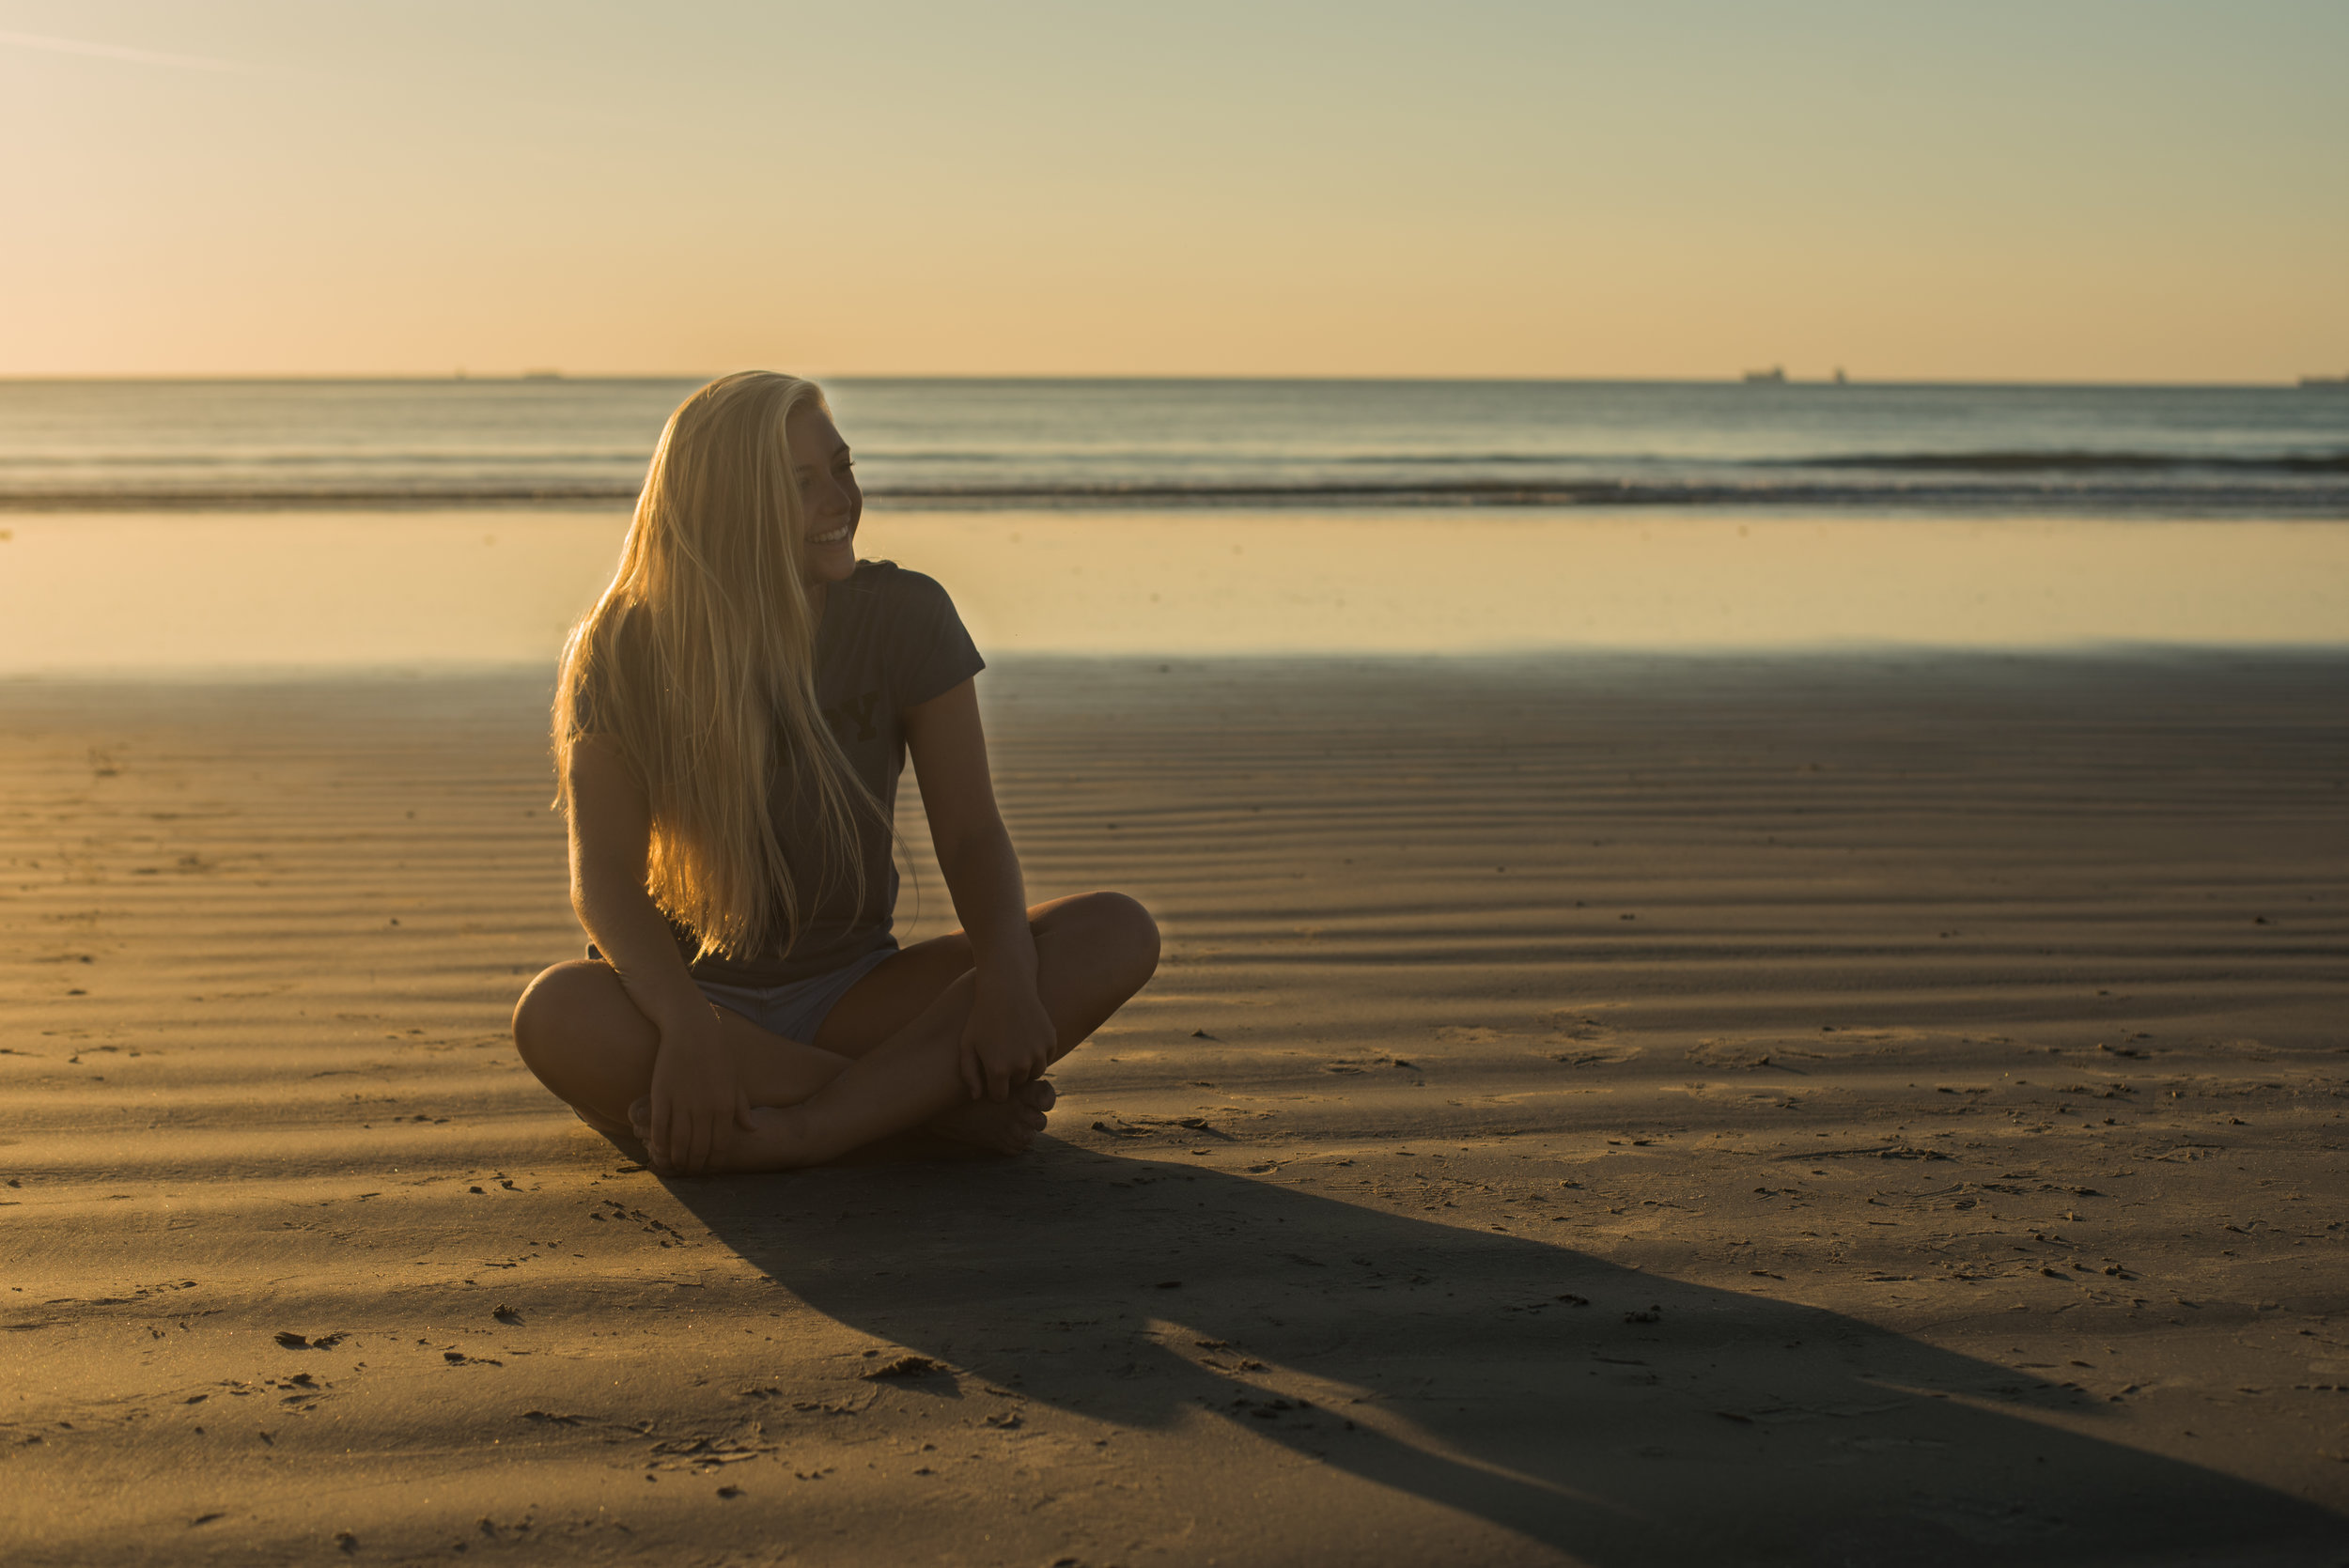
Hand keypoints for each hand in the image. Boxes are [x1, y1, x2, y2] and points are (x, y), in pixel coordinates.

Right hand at [643, 1009, 752, 1174]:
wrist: (691, 1029)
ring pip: (679, 1143)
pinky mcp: (661, 1096)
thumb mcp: (735, 1079)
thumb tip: (753, 1128)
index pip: (721, 1145)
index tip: (708, 1166)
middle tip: (690, 1170)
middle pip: (699, 1149)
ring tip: (674, 1164)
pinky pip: (659, 1128)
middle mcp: (705, 1108)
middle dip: (695, 1165)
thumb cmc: (717, 1053)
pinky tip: (657, 1148)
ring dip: (676, 1158)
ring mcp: (682, 1103)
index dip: (714, 1161)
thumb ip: (742, 1106)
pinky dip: (658, 1142)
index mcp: (725, 1106)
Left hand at [958, 977, 1055, 1101]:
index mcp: (998, 1069)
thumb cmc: (981, 1016)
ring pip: (1035, 1073)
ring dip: (1026, 1066)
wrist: (1006, 987)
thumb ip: (969, 1075)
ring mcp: (1038, 1053)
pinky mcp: (1051, 1041)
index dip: (993, 1087)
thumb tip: (977, 1097)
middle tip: (1002, 1052)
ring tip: (1014, 1046)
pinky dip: (1039, 1052)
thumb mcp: (967, 1045)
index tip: (990, 1073)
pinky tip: (1026, 1035)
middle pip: (1017, 1084)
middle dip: (1010, 1075)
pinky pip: (1046, 1057)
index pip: (999, 1096)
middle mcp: (1021, 1065)